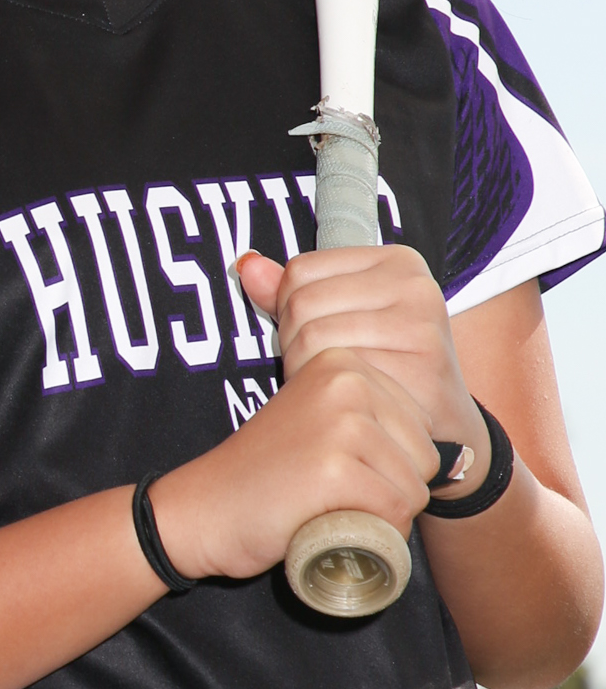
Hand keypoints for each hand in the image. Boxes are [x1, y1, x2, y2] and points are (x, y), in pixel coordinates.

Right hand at [148, 347, 440, 582]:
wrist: (203, 511)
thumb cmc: (266, 477)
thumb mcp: (319, 423)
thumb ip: (373, 418)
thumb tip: (460, 458)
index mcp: (343, 362)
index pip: (419, 427)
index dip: (385, 466)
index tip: (332, 470)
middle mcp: (346, 381)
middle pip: (424, 457)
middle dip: (389, 491)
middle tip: (330, 495)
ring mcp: (342, 423)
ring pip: (414, 488)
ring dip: (380, 516)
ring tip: (327, 508)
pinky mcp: (336, 468)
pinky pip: (395, 513)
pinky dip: (372, 534)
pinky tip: (329, 525)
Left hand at [237, 245, 484, 485]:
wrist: (442, 427)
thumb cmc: (383, 366)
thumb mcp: (340, 318)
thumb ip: (292, 292)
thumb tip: (246, 266)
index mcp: (396, 261)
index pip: (300, 271)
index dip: (288, 310)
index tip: (311, 335)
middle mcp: (415, 286)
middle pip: (302, 303)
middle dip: (291, 342)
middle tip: (314, 369)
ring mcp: (423, 326)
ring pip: (313, 339)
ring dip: (304, 372)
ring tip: (329, 385)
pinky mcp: (423, 370)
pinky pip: (339, 376)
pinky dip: (329, 395)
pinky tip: (347, 404)